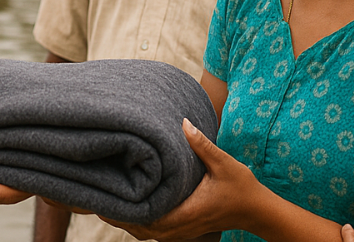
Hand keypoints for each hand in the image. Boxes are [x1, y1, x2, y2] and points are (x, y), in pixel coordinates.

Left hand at [103, 119, 259, 240]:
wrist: (257, 211)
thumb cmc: (242, 188)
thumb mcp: (224, 163)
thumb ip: (202, 145)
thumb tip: (184, 123)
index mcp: (186, 213)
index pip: (145, 218)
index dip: (122, 210)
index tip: (104, 194)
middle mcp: (179, 228)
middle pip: (137, 227)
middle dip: (117, 213)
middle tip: (96, 191)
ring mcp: (180, 232)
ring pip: (143, 231)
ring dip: (125, 218)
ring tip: (105, 197)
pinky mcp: (182, 230)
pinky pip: (152, 230)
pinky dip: (137, 220)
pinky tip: (127, 204)